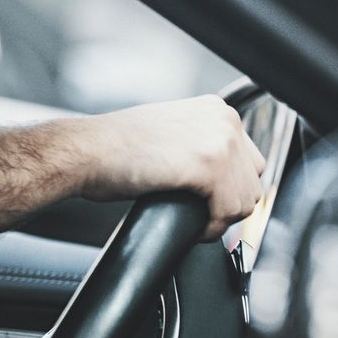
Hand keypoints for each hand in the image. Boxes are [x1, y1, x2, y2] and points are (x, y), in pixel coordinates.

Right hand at [73, 95, 265, 239]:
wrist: (85, 151)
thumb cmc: (113, 147)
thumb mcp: (169, 131)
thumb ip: (199, 143)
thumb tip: (220, 177)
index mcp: (215, 109)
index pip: (249, 159)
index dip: (231, 188)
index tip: (212, 202)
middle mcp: (223, 120)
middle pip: (252, 180)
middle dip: (229, 204)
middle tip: (204, 217)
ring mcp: (219, 141)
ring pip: (244, 199)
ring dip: (222, 219)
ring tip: (198, 223)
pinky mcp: (208, 166)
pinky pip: (227, 211)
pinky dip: (212, 227)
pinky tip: (195, 227)